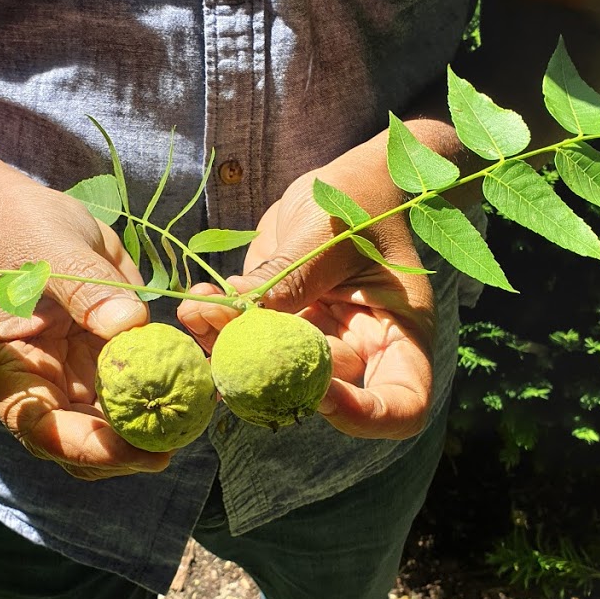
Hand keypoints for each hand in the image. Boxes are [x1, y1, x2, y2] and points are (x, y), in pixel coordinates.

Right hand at [0, 177, 170, 479]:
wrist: (26, 213)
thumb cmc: (23, 228)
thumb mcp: (53, 250)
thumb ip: (87, 288)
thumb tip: (130, 324)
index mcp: (0, 368)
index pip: (38, 427)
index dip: (87, 447)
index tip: (137, 448)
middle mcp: (33, 387)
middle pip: (77, 444)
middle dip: (128, 448)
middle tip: (179, 437)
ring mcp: (66, 380)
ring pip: (109, 429)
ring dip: (151, 426)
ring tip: (194, 412)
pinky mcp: (98, 367)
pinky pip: (131, 393)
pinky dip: (162, 391)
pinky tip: (193, 379)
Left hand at [178, 139, 434, 439]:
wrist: (342, 183)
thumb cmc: (361, 199)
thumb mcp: (334, 232)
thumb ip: (296, 275)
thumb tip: (246, 314)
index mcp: (401, 336)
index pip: (401, 407)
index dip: (362, 415)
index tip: (320, 393)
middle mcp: (360, 351)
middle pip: (319, 393)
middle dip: (266, 374)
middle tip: (223, 331)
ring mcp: (316, 343)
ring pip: (269, 374)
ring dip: (227, 351)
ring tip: (198, 309)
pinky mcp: (279, 326)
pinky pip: (245, 342)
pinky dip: (216, 328)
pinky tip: (197, 301)